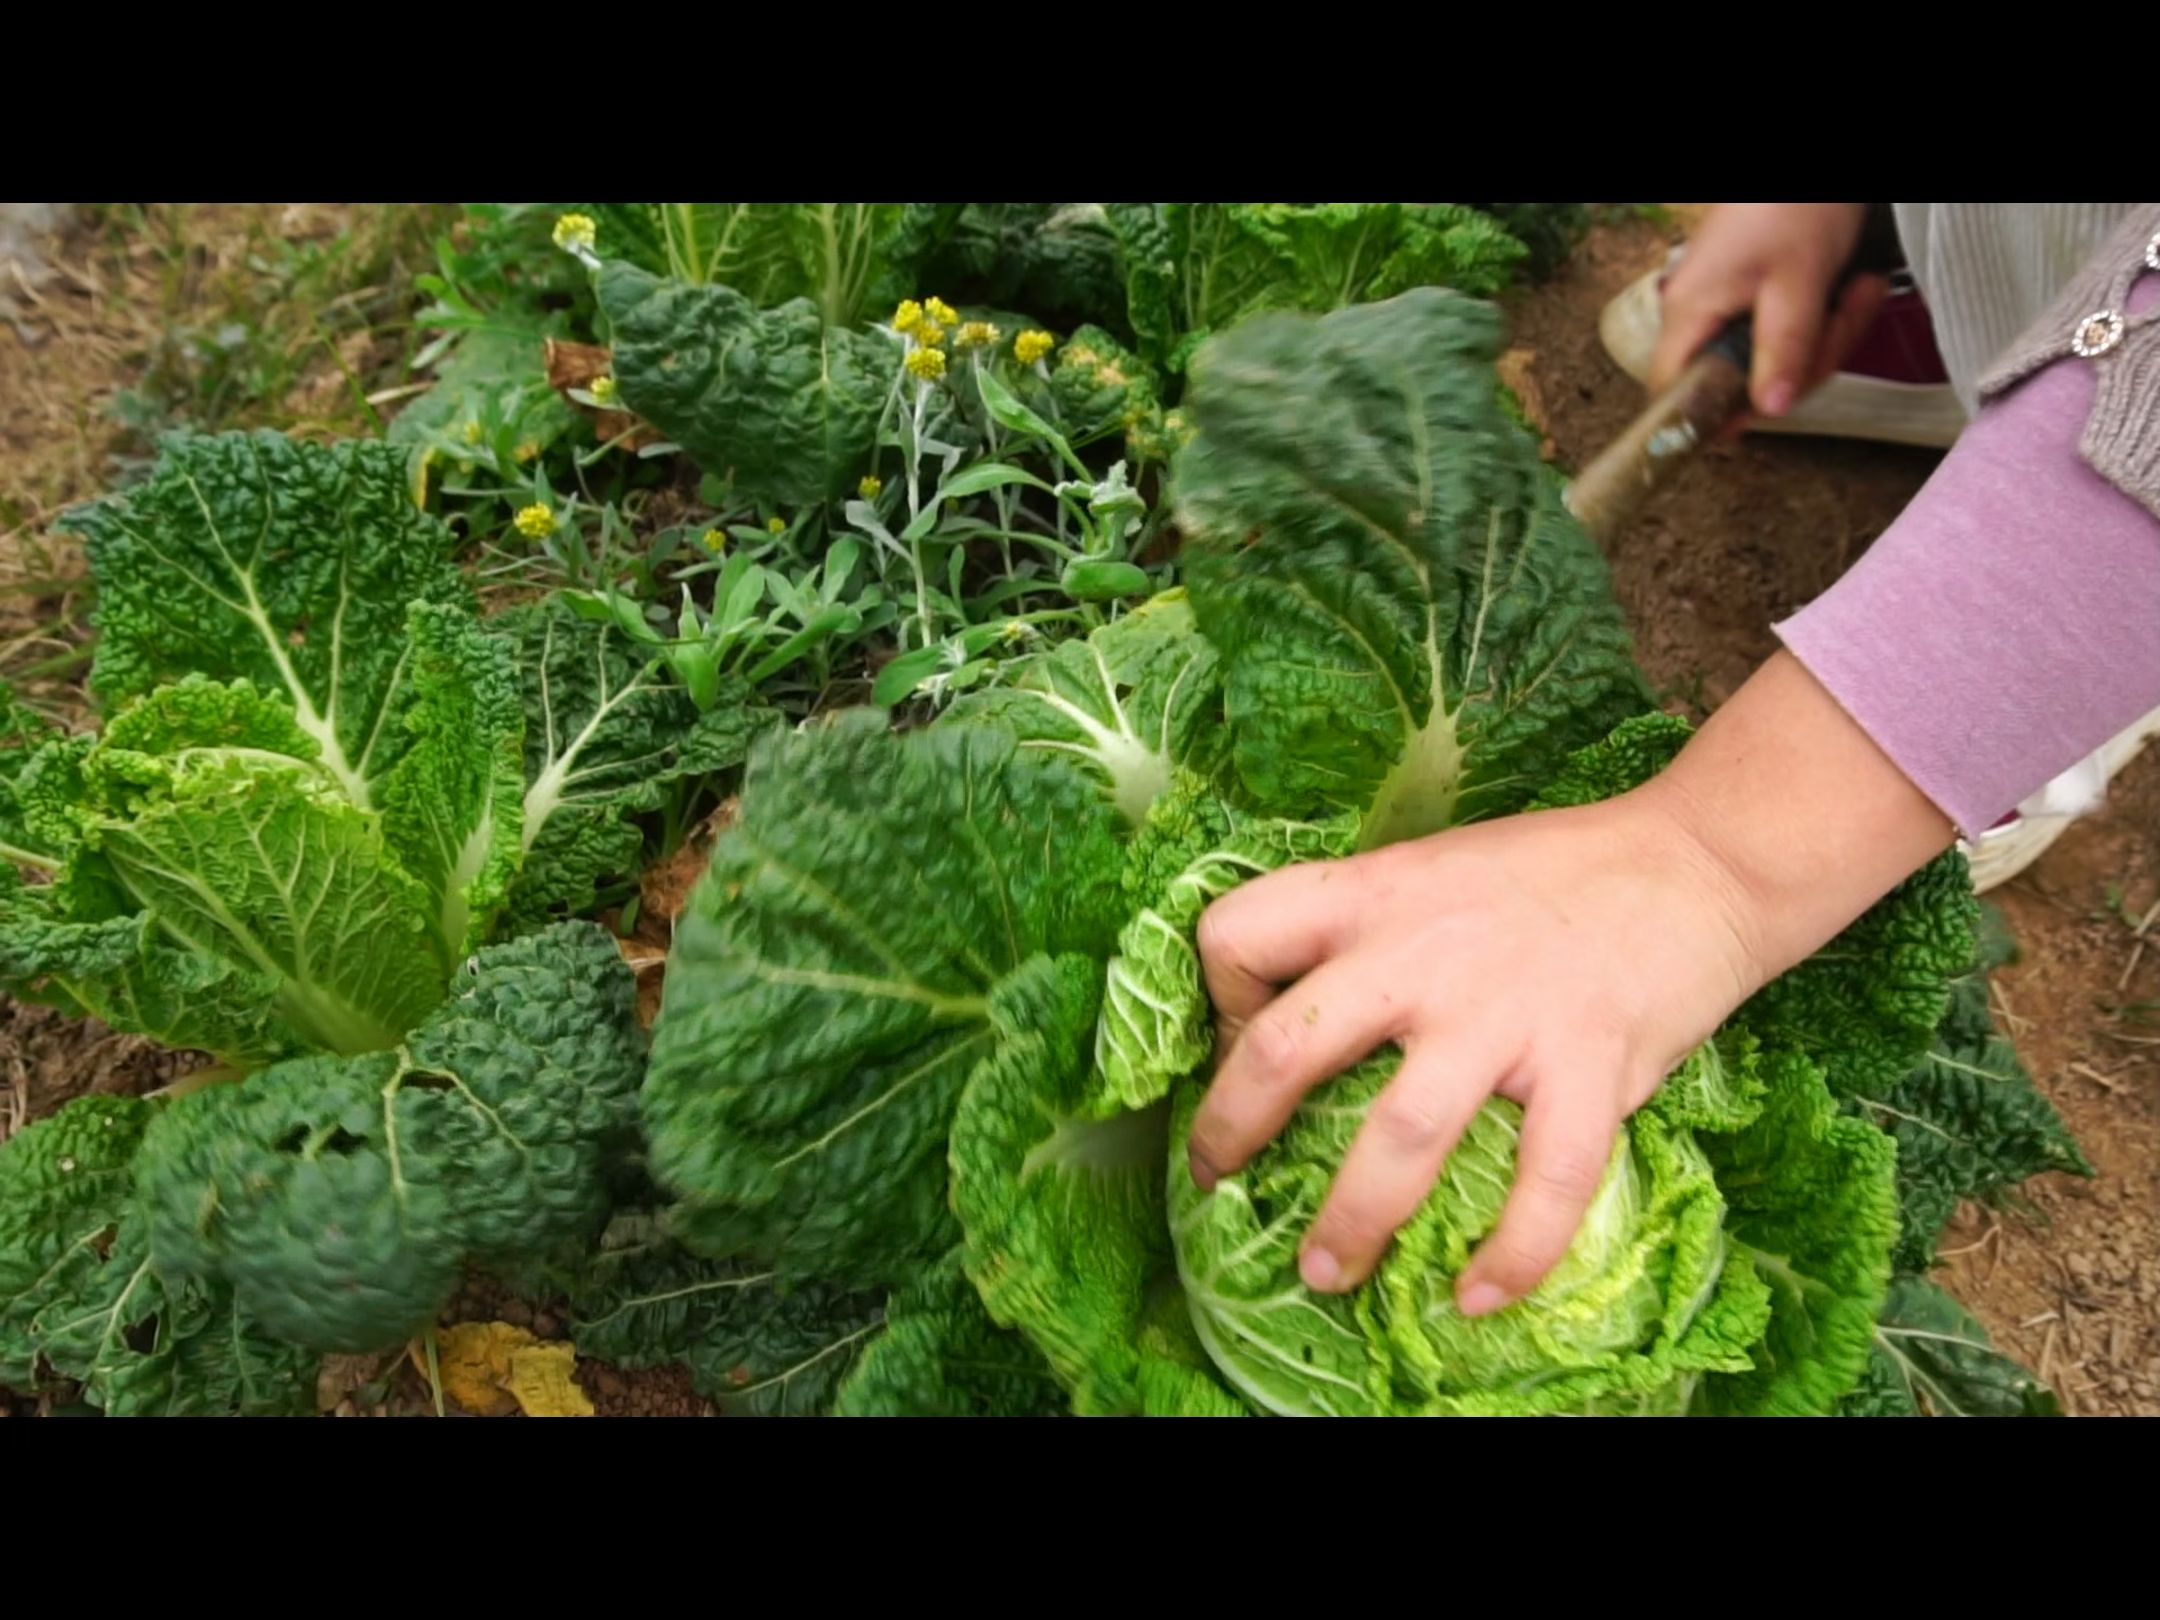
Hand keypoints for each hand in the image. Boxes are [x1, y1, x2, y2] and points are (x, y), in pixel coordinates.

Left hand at [1187, 653, 1955, 1315]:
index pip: (1238, 933)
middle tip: (1215, 1179)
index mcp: (1373, 893)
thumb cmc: (1552, 871)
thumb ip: (1366, 931)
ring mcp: (1506, 1012)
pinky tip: (1478, 1297)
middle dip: (1232, 1128)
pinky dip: (1511, 1255)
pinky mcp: (1590, 1063)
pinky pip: (1545, 1182)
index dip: (1216, 995)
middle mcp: (1423, 952)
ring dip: (1351, 1221)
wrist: (1698, 858)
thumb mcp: (1431, 869)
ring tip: (1325, 1274)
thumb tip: (1288, 1021)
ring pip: (1400, 1136)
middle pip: (1287, 1048)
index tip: (1236, 1041)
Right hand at [1648, 203, 1887, 421]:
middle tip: (1848, 317)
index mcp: (1691, 312)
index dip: (1713, 413)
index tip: (1772, 403)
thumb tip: (1770, 411)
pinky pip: (1788, 333)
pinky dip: (1828, 319)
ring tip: (1862, 290)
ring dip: (1830, 336)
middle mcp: (1701, 315)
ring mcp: (1729, 304)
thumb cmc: (1796, 204)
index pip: (1673, 392)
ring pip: (1774, 359)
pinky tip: (1854, 287)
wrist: (1812, 153)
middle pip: (1739, 381)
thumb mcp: (1798, 281)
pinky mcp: (1757, 294)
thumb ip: (1785, 348)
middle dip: (1806, 363)